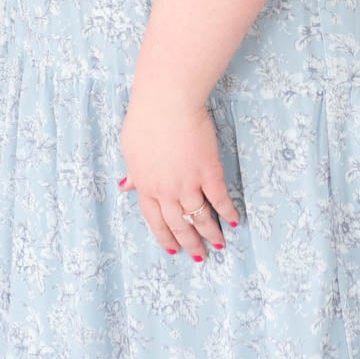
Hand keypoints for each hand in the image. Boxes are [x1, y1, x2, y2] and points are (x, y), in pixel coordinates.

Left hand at [118, 88, 239, 259]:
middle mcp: (166, 190)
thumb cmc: (145, 120)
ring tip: (218, 244)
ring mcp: (188, 182)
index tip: (173, 249)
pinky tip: (233, 220)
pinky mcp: (208, 171)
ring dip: (210, 233)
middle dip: (189, 243)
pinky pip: (219, 198)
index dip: (164, 236)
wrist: (166, 103)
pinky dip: (227, 211)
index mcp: (145, 185)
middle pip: (178, 224)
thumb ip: (133, 172)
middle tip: (199, 255)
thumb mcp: (130, 149)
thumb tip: (125, 186)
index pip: (155, 220)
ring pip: (199, 216)